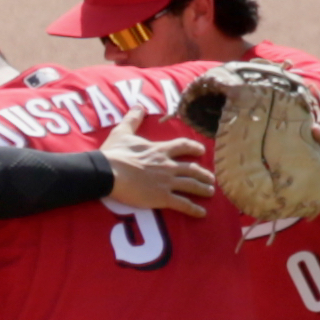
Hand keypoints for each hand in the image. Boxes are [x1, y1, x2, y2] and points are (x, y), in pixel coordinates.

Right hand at [99, 109, 214, 217]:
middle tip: (211, 178)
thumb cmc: (114, 153)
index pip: (183, 146)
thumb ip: (132, 119)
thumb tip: (138, 106)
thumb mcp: (122, 132)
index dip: (194, 148)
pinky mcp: (162, 197)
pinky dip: (194, 209)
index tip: (201, 151)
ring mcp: (166, 182)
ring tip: (210, 192)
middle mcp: (167, 165)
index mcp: (159, 150)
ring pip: (192, 185)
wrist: (108, 172)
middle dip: (204, 174)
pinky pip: (183, 204)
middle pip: (192, 168)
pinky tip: (202, 213)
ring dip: (203, 189)